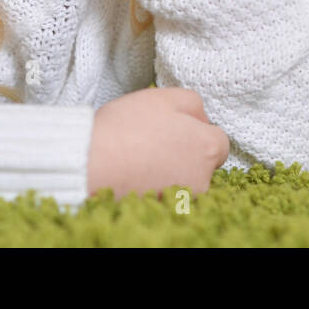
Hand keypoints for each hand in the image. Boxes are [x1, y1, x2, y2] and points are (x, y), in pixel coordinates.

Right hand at [87, 87, 230, 199]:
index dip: (198, 132)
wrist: (90, 163)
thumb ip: (193, 103)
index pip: (219, 142)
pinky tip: (136, 173)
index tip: (176, 128)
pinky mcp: (161, 212)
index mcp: (208, 149)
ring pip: (184, 180)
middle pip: (202, 163)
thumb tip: (202, 118)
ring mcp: (182, 199)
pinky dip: (156, 186)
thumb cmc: (127, 126)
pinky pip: (167, 195)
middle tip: (156, 140)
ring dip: (171, 170)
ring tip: (142, 157)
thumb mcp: (165, 97)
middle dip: (186, 153)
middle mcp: (202, 179)